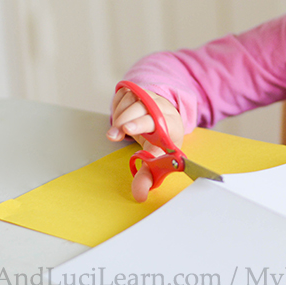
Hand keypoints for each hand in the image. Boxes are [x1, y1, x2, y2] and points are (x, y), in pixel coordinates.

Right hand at [107, 86, 183, 201]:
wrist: (162, 119)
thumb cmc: (161, 139)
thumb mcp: (156, 158)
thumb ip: (147, 176)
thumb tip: (139, 194)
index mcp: (171, 124)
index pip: (157, 121)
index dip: (141, 124)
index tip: (127, 130)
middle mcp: (161, 106)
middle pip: (142, 107)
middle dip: (126, 121)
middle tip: (114, 135)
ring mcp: (149, 95)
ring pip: (129, 101)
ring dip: (119, 118)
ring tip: (119, 132)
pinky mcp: (137, 89)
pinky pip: (122, 96)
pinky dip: (117, 109)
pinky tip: (122, 118)